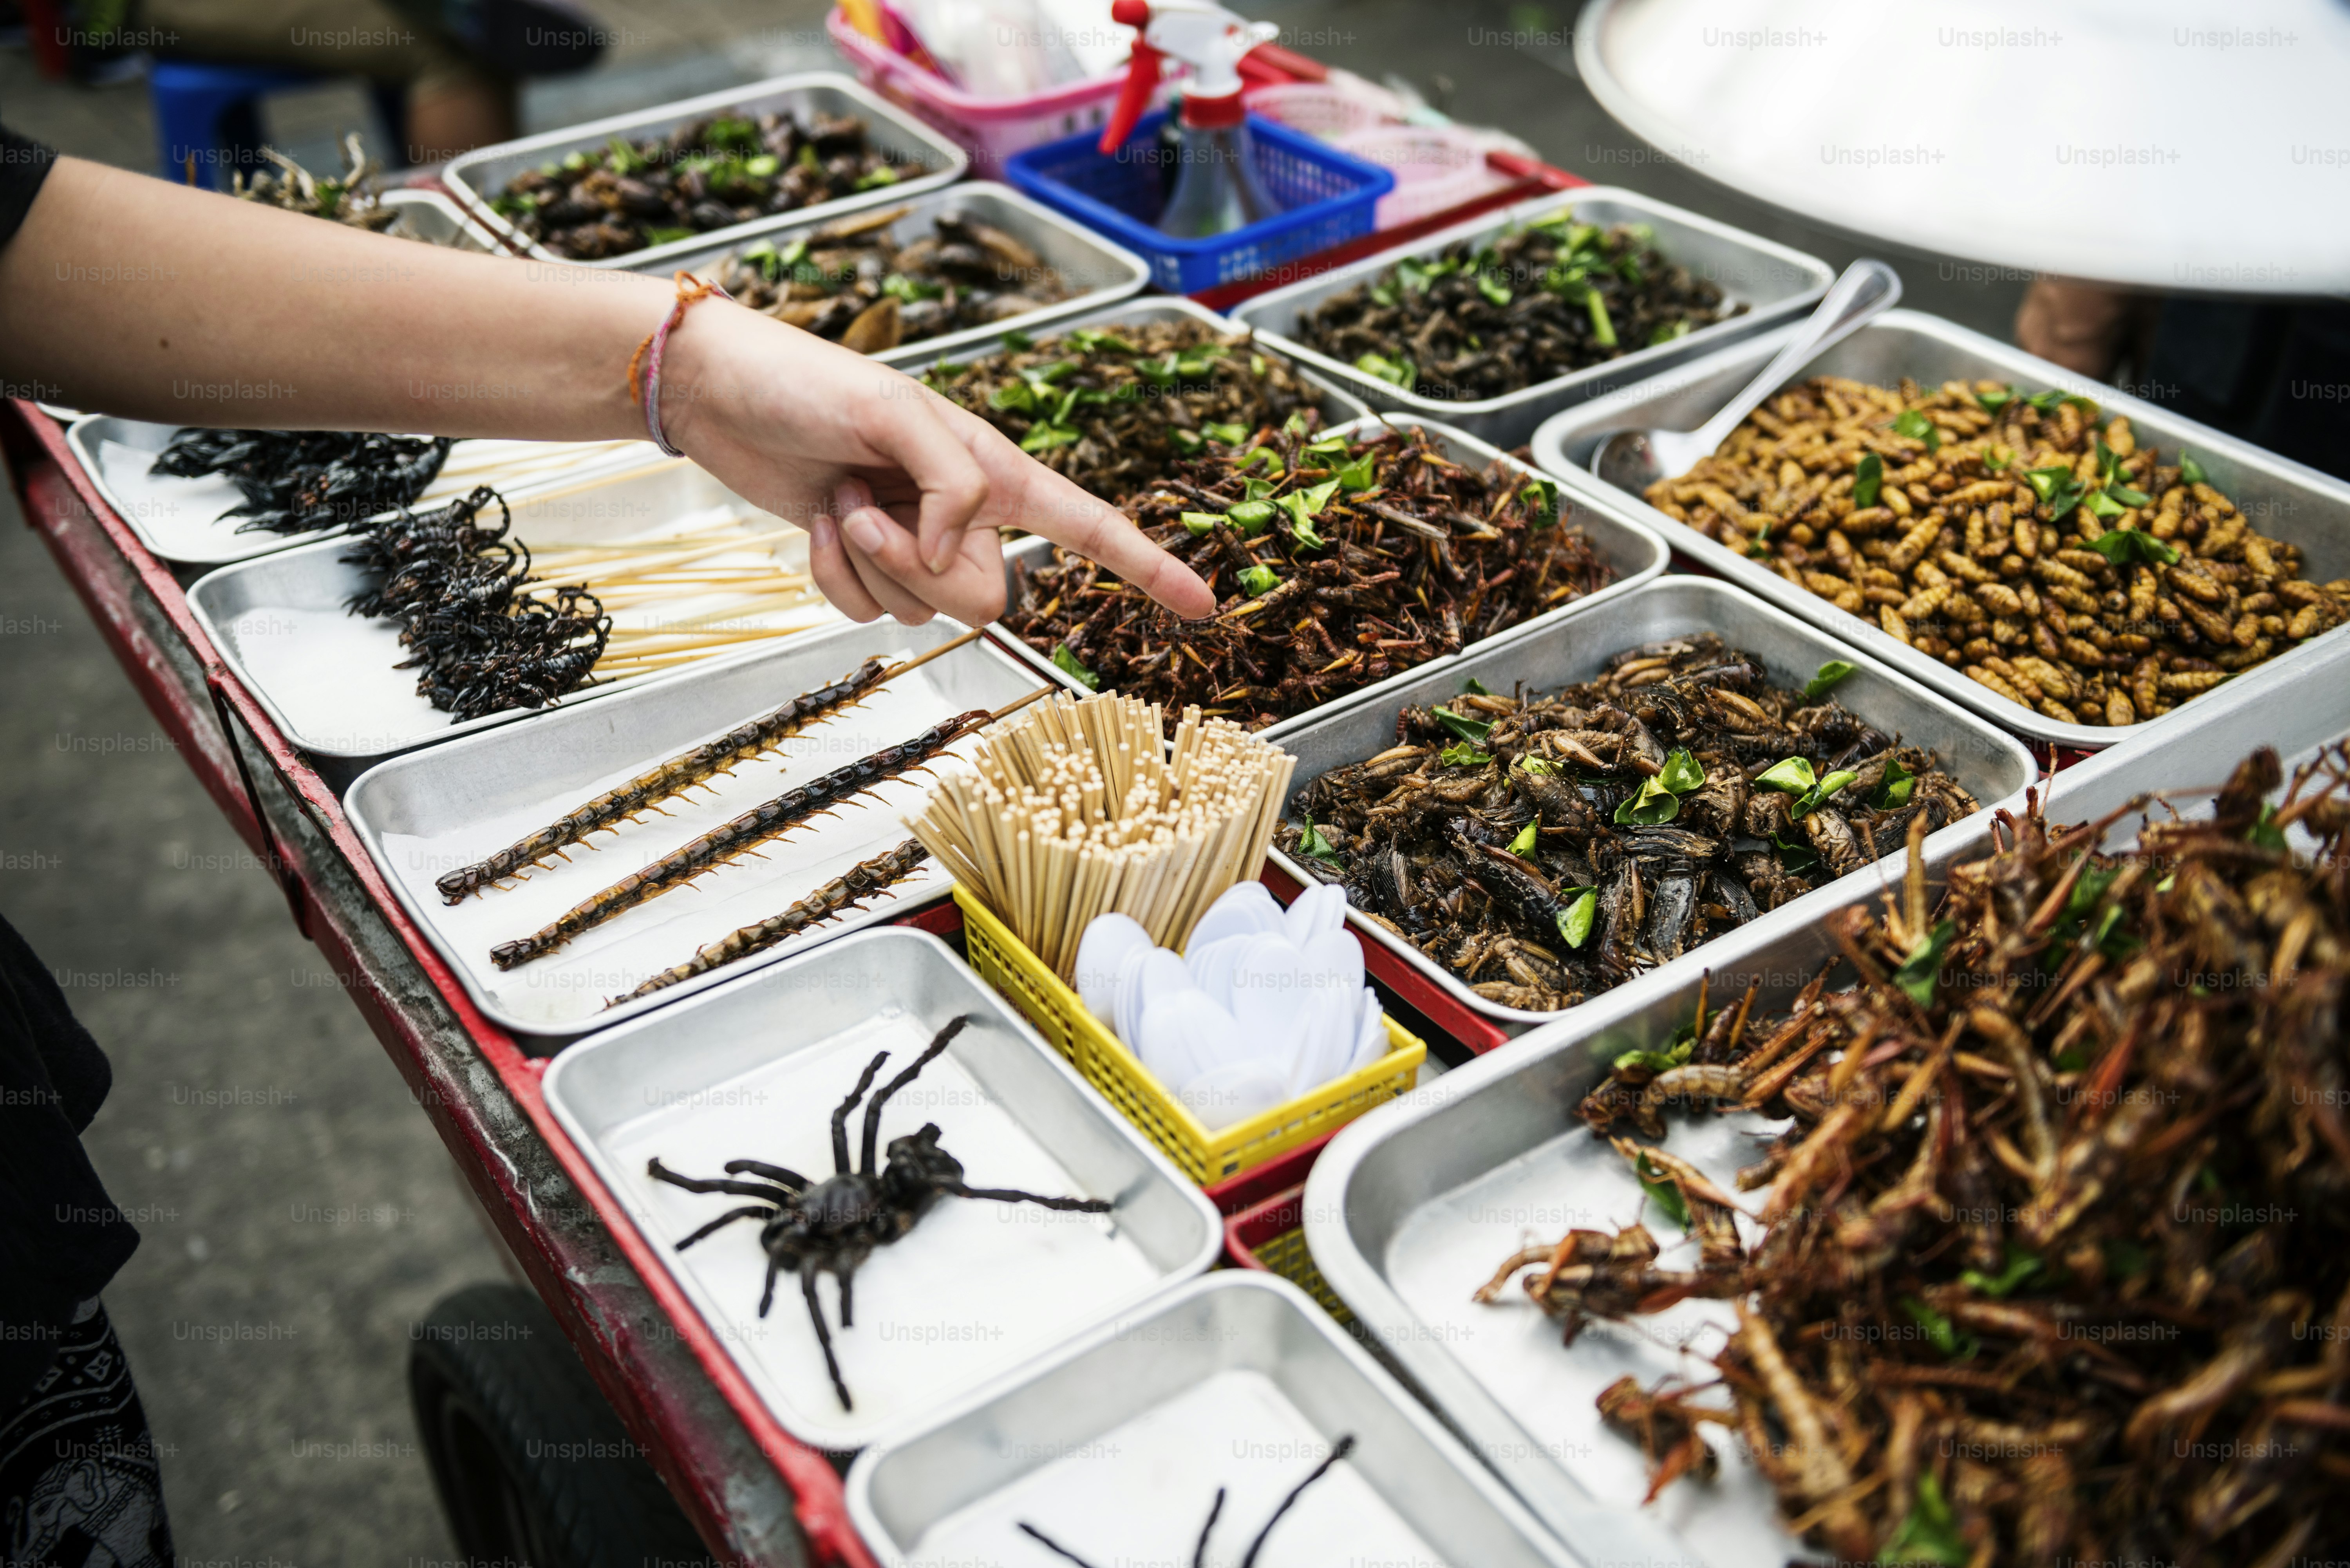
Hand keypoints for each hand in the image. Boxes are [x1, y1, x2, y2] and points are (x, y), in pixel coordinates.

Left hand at [660, 303, 1213, 625]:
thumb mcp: (894, 410)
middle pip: (988, 599)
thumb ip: (951, 481)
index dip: (1148, 568)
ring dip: (863, 562)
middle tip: (867, 503)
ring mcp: (914, 545)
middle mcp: (964, 516)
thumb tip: (961, 551)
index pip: (1091, 525)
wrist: (722, 395)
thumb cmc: (806, 382)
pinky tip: (814, 523)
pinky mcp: (864, 566)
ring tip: (837, 497)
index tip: (1202, 607)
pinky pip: (868, 614)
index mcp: (995, 472)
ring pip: (921, 611)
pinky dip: (831, 576)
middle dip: (919, 566)